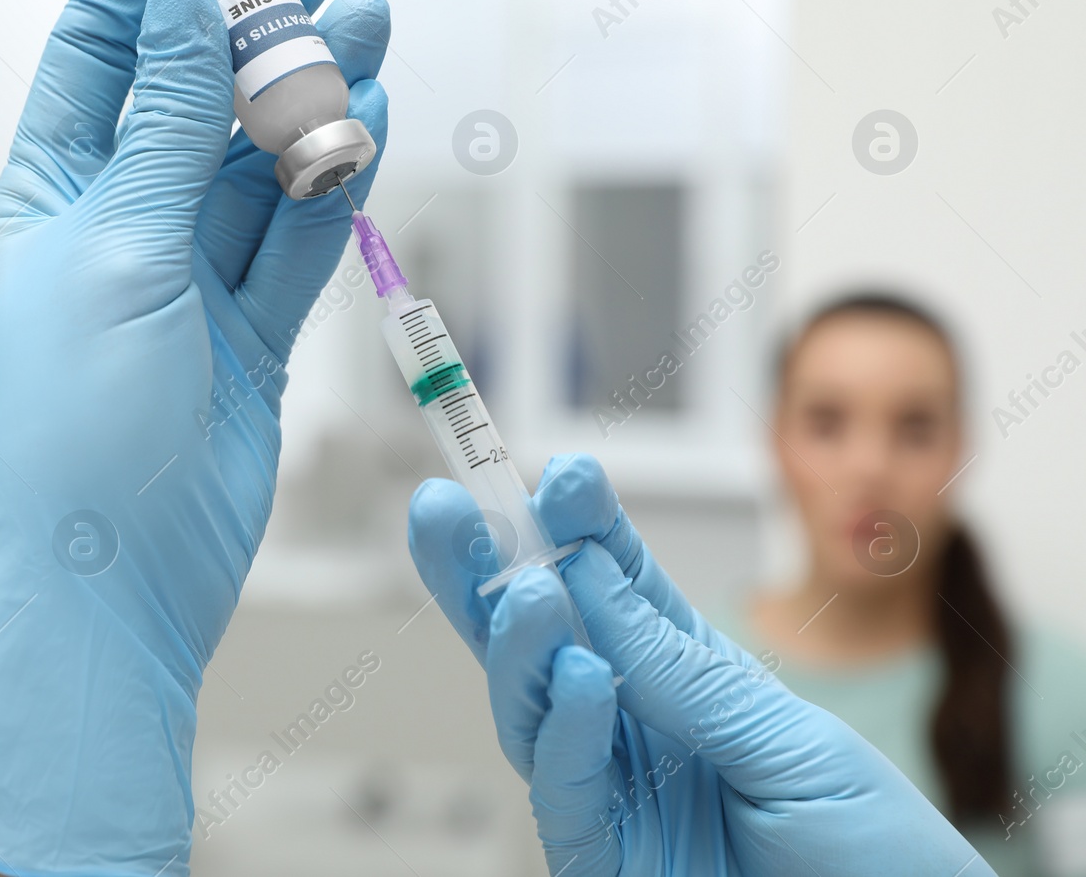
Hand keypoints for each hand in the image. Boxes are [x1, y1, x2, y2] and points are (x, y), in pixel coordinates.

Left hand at [0, 0, 389, 874]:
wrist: (104, 586)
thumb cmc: (70, 428)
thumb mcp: (114, 251)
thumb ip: (167, 128)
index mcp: (49, 193)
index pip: (103, 44)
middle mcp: (115, 228)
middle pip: (195, 95)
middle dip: (255, 22)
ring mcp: (186, 284)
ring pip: (259, 165)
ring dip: (311, 95)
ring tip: (373, 19)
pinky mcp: (248, 338)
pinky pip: (296, 241)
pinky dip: (333, 184)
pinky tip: (368, 119)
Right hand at [409, 453, 993, 875]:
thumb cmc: (870, 847)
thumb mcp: (791, 738)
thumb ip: (683, 670)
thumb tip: (586, 574)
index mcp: (683, 676)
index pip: (612, 584)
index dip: (579, 527)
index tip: (560, 477)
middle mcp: (631, 725)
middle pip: (535, 636)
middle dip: (482, 569)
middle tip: (444, 507)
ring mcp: (609, 792)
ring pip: (527, 706)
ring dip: (518, 644)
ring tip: (528, 592)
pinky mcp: (600, 857)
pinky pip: (562, 789)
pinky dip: (566, 730)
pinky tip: (580, 679)